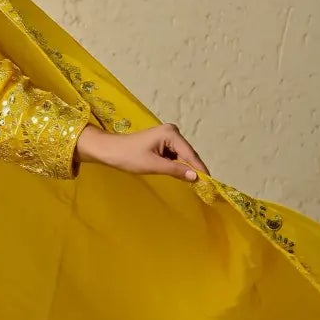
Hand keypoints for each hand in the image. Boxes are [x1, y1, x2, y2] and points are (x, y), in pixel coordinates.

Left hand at [75, 122, 207, 181]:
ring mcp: (168, 136)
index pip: (190, 154)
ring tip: (195, 184)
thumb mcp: (153, 165)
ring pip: (182, 156)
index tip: (211, 183)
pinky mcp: (163, 143)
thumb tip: (196, 177)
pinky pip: (175, 156)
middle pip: (188, 154)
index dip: (200, 169)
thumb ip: (175, 170)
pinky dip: (177, 166)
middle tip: (205, 187)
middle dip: (194, 169)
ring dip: (186, 169)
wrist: (108, 150)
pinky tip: (181, 176)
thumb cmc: (127, 156)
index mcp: (171, 133)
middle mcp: (172, 132)